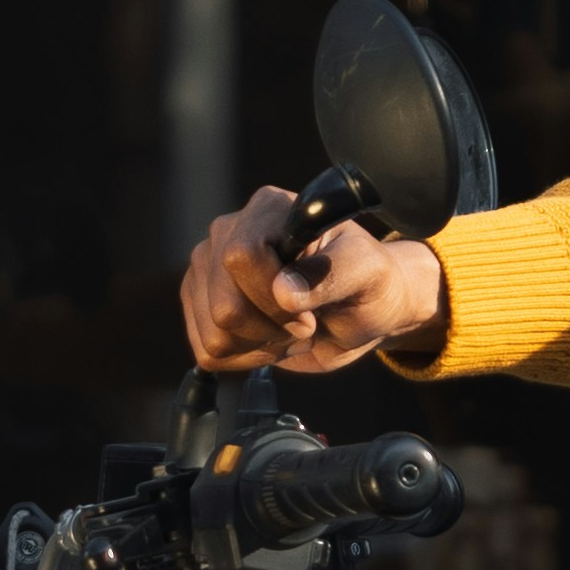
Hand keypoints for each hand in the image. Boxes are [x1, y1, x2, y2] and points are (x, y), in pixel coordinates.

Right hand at [180, 189, 448, 377]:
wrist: (357, 312)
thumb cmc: (367, 283)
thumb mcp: (368, 273)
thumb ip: (332, 275)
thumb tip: (284, 292)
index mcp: (267, 210)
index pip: (240, 256)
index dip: (272, 296)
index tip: (308, 312)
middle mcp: (227, 234)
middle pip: (224, 305)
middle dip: (273, 329)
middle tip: (306, 324)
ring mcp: (208, 272)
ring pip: (215, 334)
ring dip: (263, 345)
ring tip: (290, 329)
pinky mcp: (202, 307)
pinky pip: (208, 352)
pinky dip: (247, 358)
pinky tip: (271, 339)